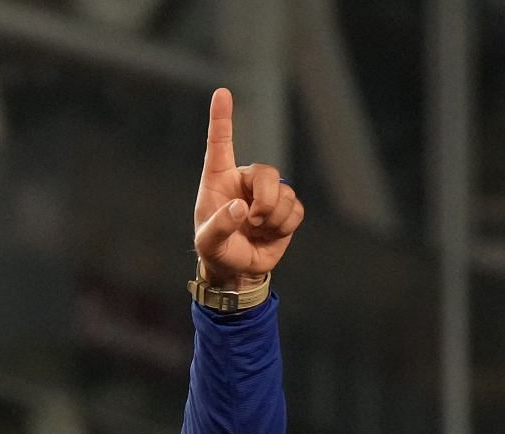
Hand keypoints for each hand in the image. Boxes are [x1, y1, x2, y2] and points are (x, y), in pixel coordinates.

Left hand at [193, 88, 303, 288]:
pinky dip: (284, 225)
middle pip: (267, 172)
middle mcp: (244, 181)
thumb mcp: (208, 243)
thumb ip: (219, 226)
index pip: (220, 145)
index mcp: (219, 180)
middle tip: (255, 219)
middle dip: (266, 197)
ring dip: (274, 217)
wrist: (237, 270)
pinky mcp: (285, 209)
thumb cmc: (216, 250)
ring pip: (284, 192)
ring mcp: (267, 194)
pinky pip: (296, 209)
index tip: (221, 93)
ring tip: (259, 230)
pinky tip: (271, 233)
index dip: (221, 119)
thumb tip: (241, 208)